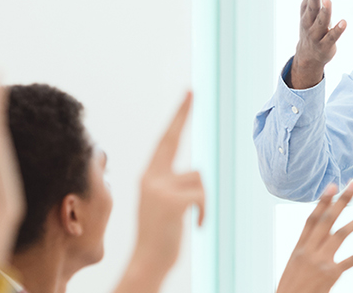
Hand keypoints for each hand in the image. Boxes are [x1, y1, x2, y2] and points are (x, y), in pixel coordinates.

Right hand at [124, 92, 205, 283]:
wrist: (147, 263)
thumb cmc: (159, 237)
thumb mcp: (163, 205)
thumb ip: (173, 185)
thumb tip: (197, 175)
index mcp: (148, 176)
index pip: (165, 141)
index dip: (177, 118)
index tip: (188, 95)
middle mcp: (150, 177)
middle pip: (172, 139)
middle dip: (181, 113)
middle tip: (191, 90)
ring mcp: (158, 188)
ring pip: (199, 178)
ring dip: (203, 200)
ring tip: (192, 220)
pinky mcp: (171, 202)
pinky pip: (202, 196)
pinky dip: (204, 213)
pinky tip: (197, 226)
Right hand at [276, 183, 352, 292]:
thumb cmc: (290, 288)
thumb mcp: (293, 265)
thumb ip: (305, 252)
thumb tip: (315, 242)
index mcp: (299, 248)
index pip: (312, 219)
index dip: (323, 201)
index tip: (332, 186)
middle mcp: (310, 251)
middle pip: (327, 220)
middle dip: (341, 201)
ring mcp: (321, 261)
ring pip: (340, 235)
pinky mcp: (331, 274)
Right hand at [290, 0, 346, 89]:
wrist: (308, 55)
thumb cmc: (311, 22)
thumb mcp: (312, 2)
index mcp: (306, 9)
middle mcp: (309, 20)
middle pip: (311, 7)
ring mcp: (316, 33)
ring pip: (320, 22)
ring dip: (324, 12)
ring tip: (328, 0)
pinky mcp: (326, 45)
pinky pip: (331, 37)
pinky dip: (337, 30)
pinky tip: (344, 22)